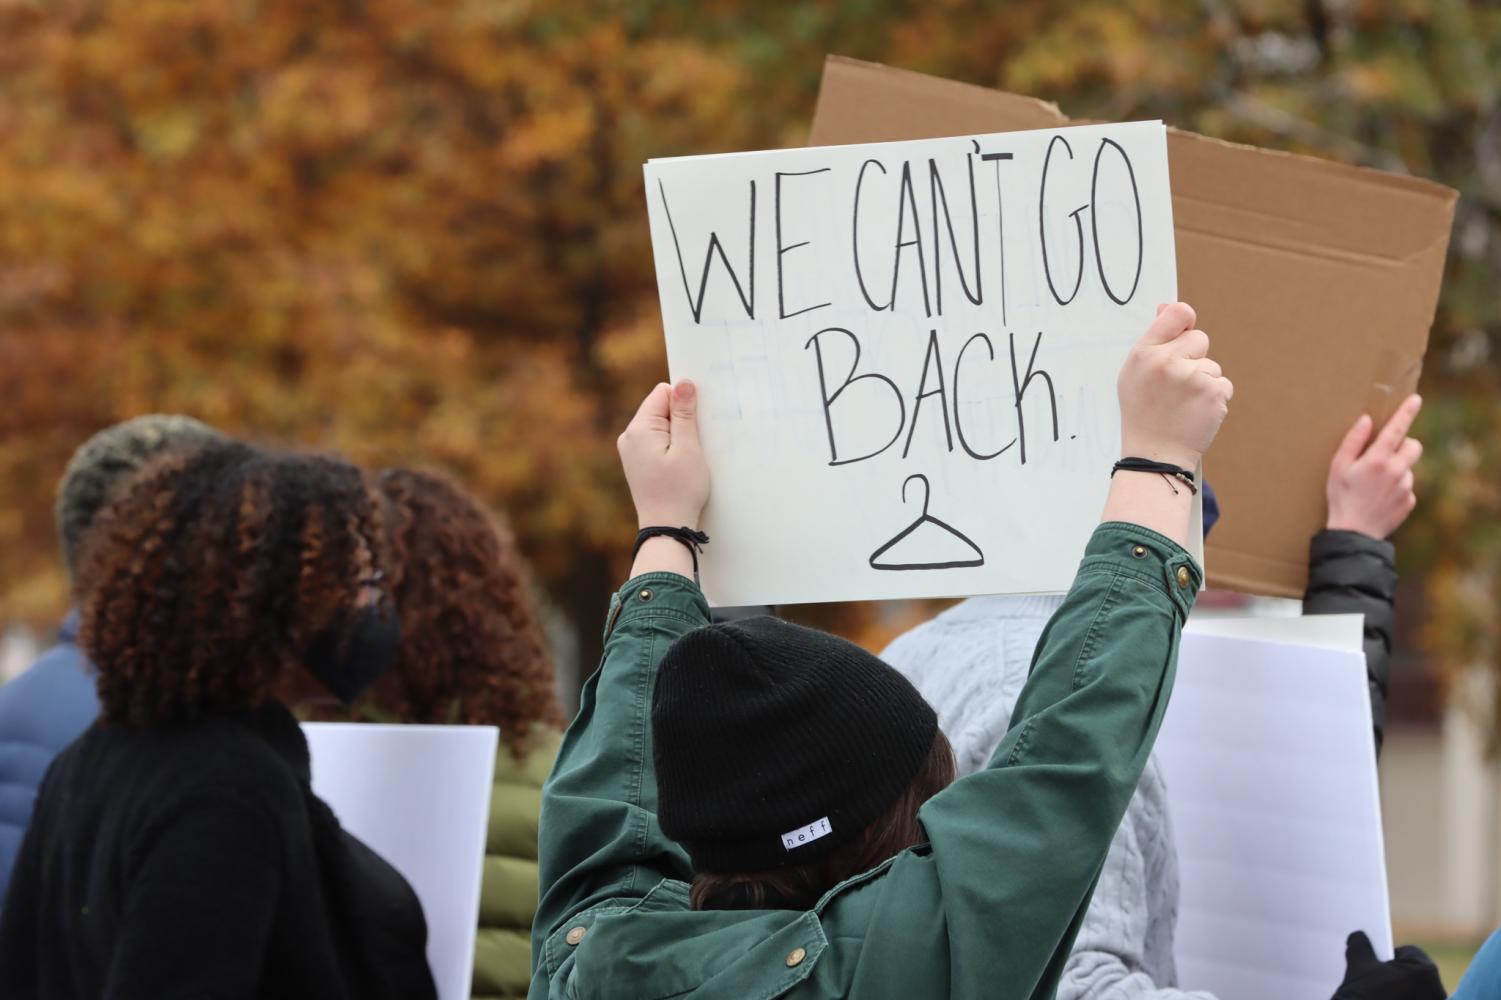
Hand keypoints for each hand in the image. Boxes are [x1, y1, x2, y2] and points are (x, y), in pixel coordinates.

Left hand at [618, 380, 708, 530]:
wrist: (666, 528)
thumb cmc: (680, 491)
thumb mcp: (689, 448)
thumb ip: (684, 413)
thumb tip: (683, 383)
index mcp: (639, 429)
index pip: (663, 393)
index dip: (684, 404)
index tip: (696, 425)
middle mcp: (629, 436)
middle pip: (660, 408)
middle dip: (681, 420)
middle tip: (693, 446)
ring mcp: (630, 450)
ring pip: (660, 426)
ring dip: (678, 436)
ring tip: (685, 460)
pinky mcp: (636, 462)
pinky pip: (656, 442)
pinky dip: (671, 448)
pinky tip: (678, 466)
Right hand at [1117, 302, 1232, 469]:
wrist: (1154, 455)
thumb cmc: (1142, 412)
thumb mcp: (1134, 374)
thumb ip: (1153, 340)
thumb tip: (1168, 306)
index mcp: (1143, 353)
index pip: (1177, 314)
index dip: (1185, 320)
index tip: (1184, 332)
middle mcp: (1166, 362)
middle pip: (1200, 338)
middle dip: (1194, 357)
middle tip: (1176, 384)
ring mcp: (1192, 377)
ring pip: (1213, 365)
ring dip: (1204, 382)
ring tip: (1183, 404)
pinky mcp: (1213, 394)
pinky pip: (1223, 384)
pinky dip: (1214, 398)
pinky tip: (1195, 413)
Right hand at [1326, 395, 1421, 538]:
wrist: (1354, 533)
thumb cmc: (1340, 498)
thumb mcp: (1337, 467)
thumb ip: (1353, 441)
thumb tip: (1366, 420)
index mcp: (1378, 459)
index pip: (1397, 429)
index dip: (1406, 412)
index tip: (1416, 399)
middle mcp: (1397, 471)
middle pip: (1414, 446)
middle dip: (1405, 444)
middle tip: (1386, 453)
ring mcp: (1406, 487)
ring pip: (1408, 468)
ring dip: (1396, 470)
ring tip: (1374, 485)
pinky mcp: (1409, 501)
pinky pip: (1406, 488)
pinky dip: (1396, 489)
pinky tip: (1379, 498)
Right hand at [1330, 931, 1445, 999]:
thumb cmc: (1362, 997)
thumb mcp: (1358, 966)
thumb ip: (1360, 946)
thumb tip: (1359, 937)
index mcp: (1426, 971)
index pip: (1409, 952)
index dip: (1389, 954)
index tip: (1375, 963)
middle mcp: (1438, 992)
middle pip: (1415, 972)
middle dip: (1397, 974)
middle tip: (1376, 981)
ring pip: (1416, 991)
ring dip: (1402, 992)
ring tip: (1379, 996)